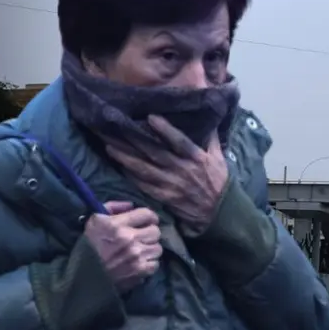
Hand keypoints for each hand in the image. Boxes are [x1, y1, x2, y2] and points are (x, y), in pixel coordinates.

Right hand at [84, 201, 161, 291]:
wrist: (82, 275)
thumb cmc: (88, 246)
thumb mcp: (94, 220)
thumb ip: (112, 207)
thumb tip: (131, 205)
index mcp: (117, 224)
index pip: (147, 214)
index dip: (149, 217)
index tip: (147, 221)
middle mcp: (129, 239)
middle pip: (156, 231)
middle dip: (149, 233)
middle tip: (142, 237)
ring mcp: (136, 256)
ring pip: (158, 248)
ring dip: (150, 249)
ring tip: (141, 251)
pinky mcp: (139, 271)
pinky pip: (155, 264)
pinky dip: (149, 264)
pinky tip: (140, 263)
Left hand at [105, 115, 227, 232]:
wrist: (219, 212)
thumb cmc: (218, 182)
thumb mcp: (218, 158)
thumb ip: (210, 138)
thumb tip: (207, 117)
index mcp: (196, 158)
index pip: (179, 141)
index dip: (165, 129)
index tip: (149, 117)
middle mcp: (182, 170)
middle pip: (154, 153)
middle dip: (133, 141)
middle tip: (115, 129)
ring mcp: (172, 184)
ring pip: (144, 169)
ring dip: (125, 158)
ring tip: (109, 147)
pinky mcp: (165, 197)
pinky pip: (144, 185)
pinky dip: (131, 176)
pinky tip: (119, 167)